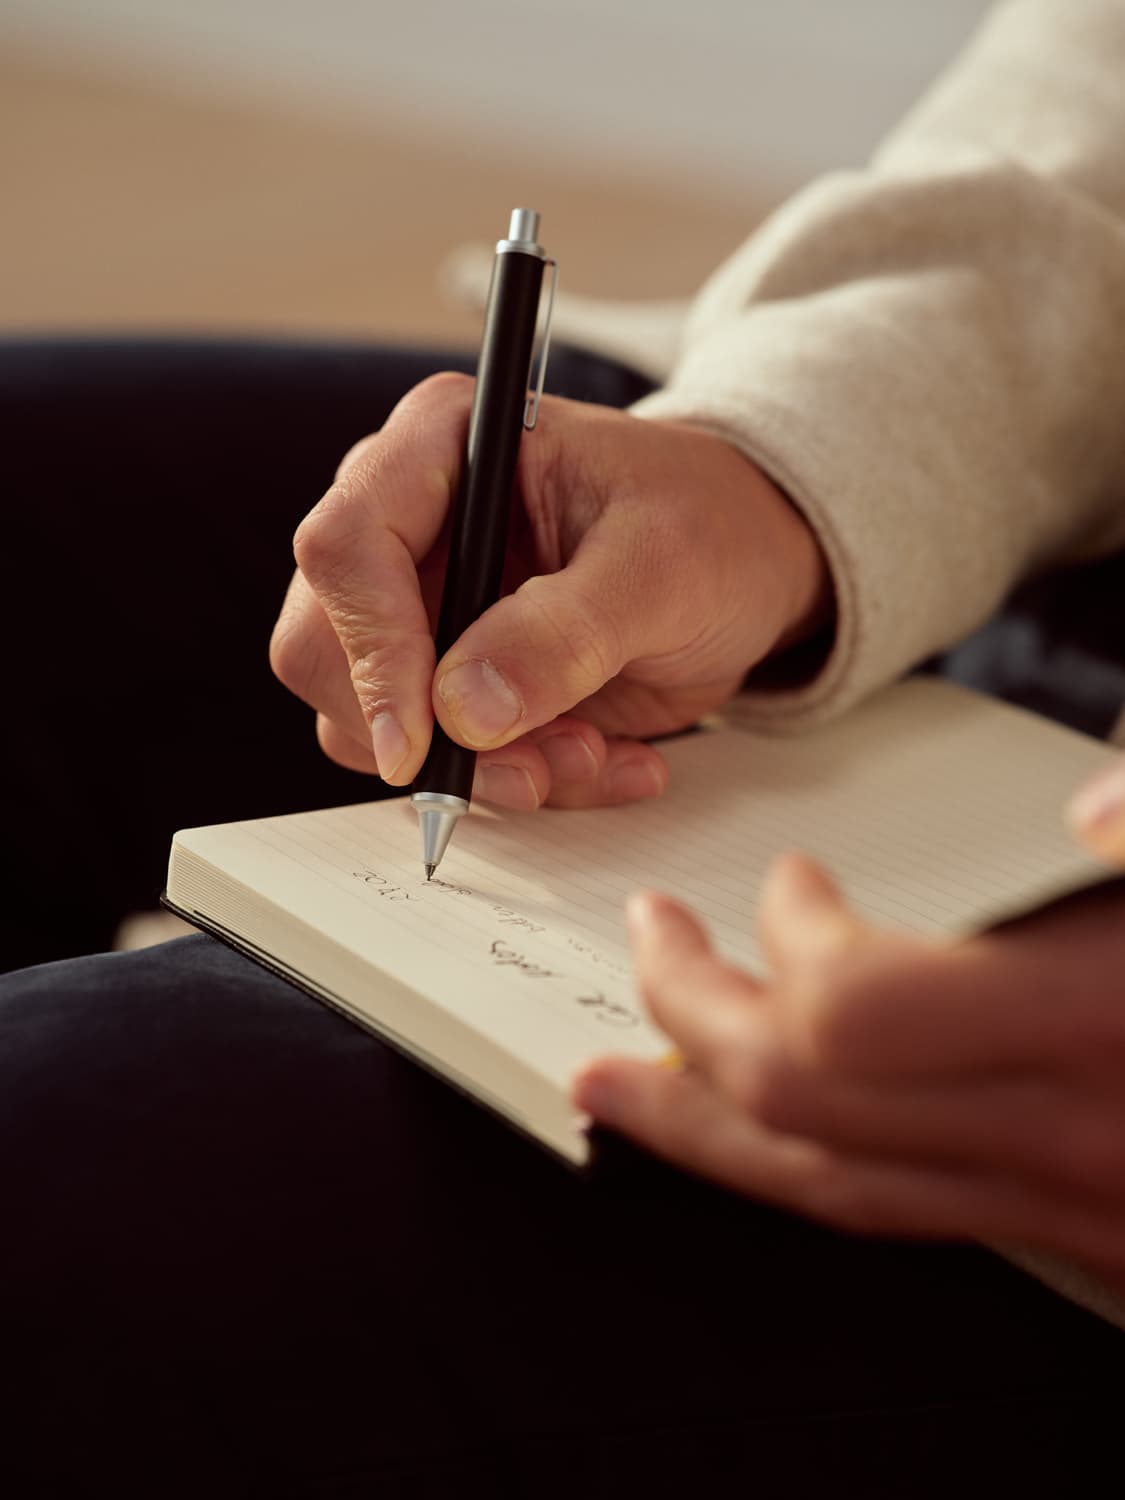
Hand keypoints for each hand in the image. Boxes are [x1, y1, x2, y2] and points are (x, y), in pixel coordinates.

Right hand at [269, 374, 829, 809]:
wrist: (751, 563)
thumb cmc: (711, 525)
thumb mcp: (660, 566)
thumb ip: (563, 631)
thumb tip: (462, 708)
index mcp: (443, 446)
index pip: (347, 547)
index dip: (370, 650)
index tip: (421, 740)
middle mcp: (409, 525)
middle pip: (323, 646)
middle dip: (424, 733)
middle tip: (531, 769)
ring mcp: (419, 608)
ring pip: (369, 722)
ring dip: (480, 769)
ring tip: (592, 752)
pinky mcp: (447, 680)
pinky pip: (435, 760)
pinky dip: (516, 781)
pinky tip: (598, 757)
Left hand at [573, 852, 1124, 1289]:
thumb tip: (1087, 806)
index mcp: (1092, 1028)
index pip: (852, 1010)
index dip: (790, 940)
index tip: (789, 887)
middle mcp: (1060, 1135)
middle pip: (798, 1102)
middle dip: (690, 1011)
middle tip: (652, 940)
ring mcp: (1061, 1203)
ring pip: (828, 1185)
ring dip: (698, 1122)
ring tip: (616, 1079)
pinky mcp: (1071, 1233)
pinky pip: (891, 1214)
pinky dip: (794, 1166)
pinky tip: (753, 1136)